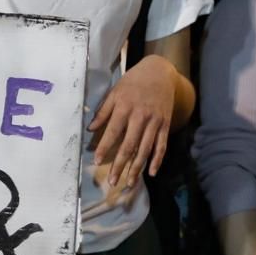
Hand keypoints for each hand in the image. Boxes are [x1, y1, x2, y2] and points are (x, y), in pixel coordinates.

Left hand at [90, 53, 176, 190]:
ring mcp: (155, 122)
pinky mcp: (165, 125)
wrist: (160, 72)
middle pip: (129, 145)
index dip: (104, 147)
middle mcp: (140, 117)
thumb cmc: (133, 82)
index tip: (97, 161)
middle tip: (113, 182)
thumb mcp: (115, 91)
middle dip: (120, 165)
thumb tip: (90, 129)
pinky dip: (157, 160)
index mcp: (124, 107)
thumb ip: (103, 111)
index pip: (113, 132)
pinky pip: (161, 145)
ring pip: (145, 149)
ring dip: (137, 168)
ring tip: (129, 183)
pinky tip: (151, 172)